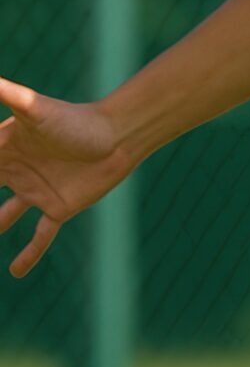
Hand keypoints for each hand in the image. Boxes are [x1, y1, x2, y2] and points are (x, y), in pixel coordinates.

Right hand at [0, 77, 133, 277]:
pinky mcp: (59, 206)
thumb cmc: (77, 119)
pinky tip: (16, 272)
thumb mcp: (35, 108)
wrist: (121, 134)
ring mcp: (37, 189)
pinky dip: (30, 254)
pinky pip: (41, 235)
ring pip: (4, 216)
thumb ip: (7, 94)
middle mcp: (16, 170)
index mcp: (4, 148)